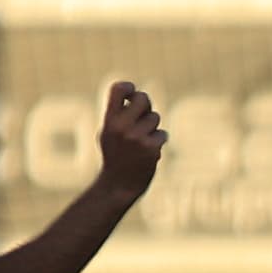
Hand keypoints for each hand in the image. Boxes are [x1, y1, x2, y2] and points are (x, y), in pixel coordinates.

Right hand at [96, 82, 167, 202]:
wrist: (118, 185)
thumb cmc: (115, 155)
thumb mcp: (108, 132)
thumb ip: (119, 114)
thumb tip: (136, 94)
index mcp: (109, 121)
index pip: (118, 89)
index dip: (128, 87)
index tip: (131, 93)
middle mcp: (121, 127)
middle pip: (143, 98)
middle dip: (146, 105)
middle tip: (142, 116)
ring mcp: (137, 137)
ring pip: (155, 117)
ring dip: (152, 127)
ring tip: (141, 141)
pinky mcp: (151, 148)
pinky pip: (162, 134)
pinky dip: (158, 141)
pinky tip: (148, 151)